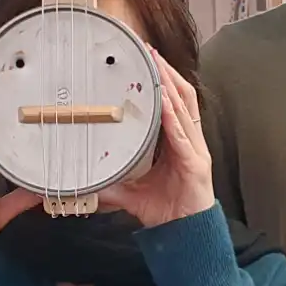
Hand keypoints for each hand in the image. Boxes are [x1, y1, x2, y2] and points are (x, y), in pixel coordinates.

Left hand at [99, 48, 216, 228]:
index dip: (163, 80)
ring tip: (157, 66)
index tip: (147, 60)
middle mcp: (189, 140)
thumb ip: (113, 184)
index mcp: (178, 142)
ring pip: (185, 108)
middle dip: (167, 72)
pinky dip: (173, 117)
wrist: (187, 234)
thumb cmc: (167, 210)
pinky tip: (164, 103)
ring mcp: (195, 150)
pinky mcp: (196, 164)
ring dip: (170, 85)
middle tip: (149, 51)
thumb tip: (89, 180)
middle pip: (182, 96)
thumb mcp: (132, 193)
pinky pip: (183, 136)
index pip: (173, 102)